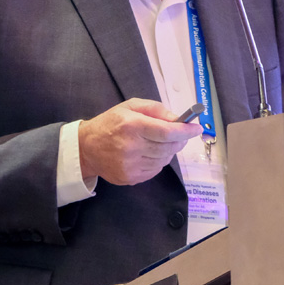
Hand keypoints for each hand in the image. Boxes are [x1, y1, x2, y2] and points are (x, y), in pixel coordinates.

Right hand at [78, 98, 202, 185]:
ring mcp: (131, 165)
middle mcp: (132, 147)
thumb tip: (177, 118)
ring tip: (160, 143)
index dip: (185, 131)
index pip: (167, 131)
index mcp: (132, 125)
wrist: (86, 148)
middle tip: (181, 135)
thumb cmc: (111, 123)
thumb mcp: (130, 106)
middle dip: (180, 141)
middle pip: (168, 147)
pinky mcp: (130, 178)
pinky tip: (150, 153)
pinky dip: (159, 161)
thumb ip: (155, 109)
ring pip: (164, 160)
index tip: (197, 128)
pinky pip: (156, 170)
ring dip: (169, 151)